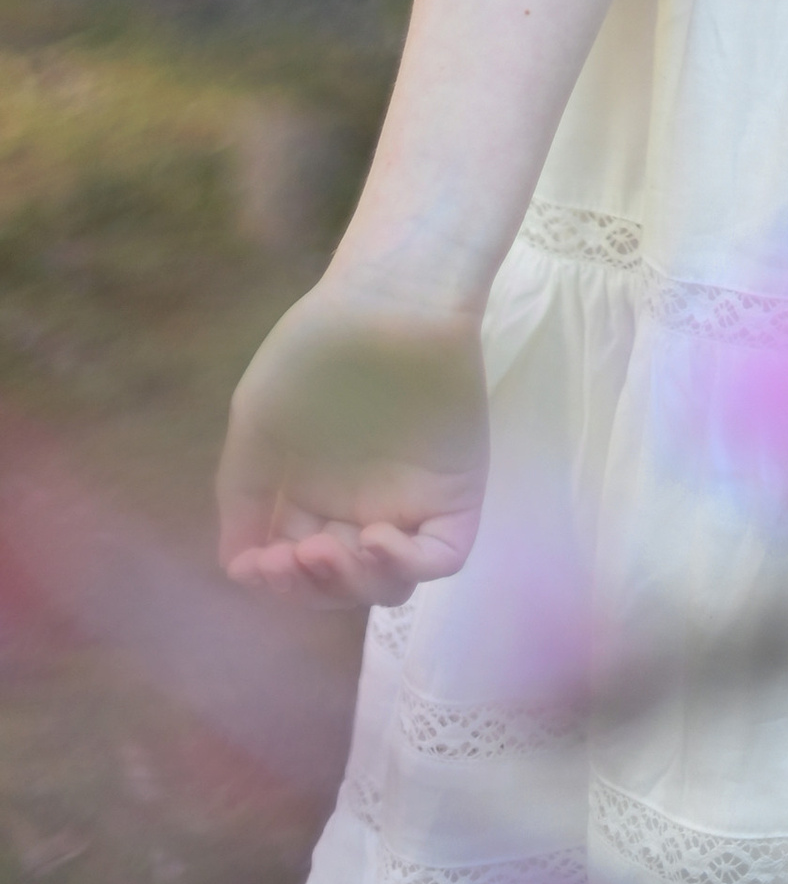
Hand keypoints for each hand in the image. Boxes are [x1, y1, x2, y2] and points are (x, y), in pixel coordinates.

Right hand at [217, 283, 487, 611]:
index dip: (275, 583)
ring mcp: (410, 502)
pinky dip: (407, 565)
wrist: (388, 297)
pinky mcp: (455, 492)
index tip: (254, 566)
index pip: (295, 570)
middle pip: (340, 584)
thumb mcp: (257, 420)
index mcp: (312, 497)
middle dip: (310, 586)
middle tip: (292, 558)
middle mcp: (361, 507)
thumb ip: (244, 493)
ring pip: (389, 582)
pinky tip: (376, 540)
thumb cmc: (315, 350)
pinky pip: (442, 555)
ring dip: (355, 584)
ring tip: (330, 551)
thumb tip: (235, 567)